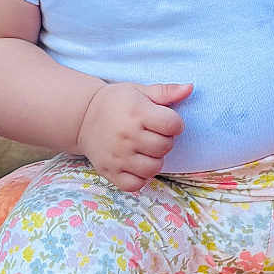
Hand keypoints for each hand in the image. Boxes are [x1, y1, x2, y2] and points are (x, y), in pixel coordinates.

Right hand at [75, 81, 191, 192]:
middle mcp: (127, 136)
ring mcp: (117, 156)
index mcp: (137, 114)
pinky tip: (137, 165)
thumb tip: (190, 88)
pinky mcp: (109, 172)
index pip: (173, 125)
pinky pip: (135, 185)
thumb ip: (166, 91)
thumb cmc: (117, 102)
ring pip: (153, 168)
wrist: (82, 117)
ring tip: (147, 150)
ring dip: (155, 160)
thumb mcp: (140, 90)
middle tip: (154, 135)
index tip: (166, 121)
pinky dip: (140, 178)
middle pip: (165, 147)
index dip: (175, 124)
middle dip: (165, 141)